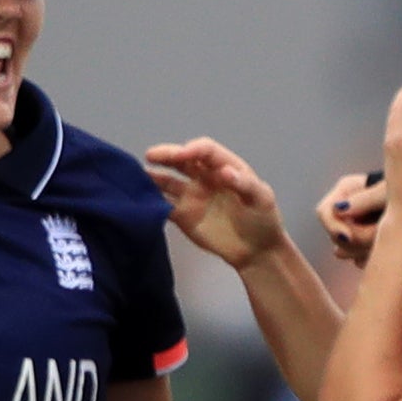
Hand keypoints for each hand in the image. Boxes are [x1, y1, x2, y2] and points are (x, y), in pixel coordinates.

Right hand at [141, 139, 292, 267]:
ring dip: (154, 176)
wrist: (257, 251)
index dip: (193, 149)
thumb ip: (245, 184)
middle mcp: (204, 177)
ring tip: (137, 174)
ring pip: (168, 180)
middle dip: (167, 155)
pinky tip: (141, 198)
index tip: (183, 155)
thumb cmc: (264, 219)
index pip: (205, 150)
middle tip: (151, 155)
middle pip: (182, 160)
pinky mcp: (182, 216)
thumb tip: (225, 172)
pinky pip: (163, 205)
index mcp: (224, 166)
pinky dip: (151, 201)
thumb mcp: (262, 198)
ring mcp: (191, 196)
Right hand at [316, 171, 385, 263]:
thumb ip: (364, 200)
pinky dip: (372, 257)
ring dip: (364, 251)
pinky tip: (387, 251)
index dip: (334, 227)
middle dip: (355, 241)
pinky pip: (360, 258)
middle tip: (379, 238)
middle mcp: (348, 209)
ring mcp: (356, 227)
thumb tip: (339, 210)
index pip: (324, 213)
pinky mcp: (367, 242)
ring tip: (385, 242)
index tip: (348, 236)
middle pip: (335, 236)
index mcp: (347, 190)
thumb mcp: (390, 192)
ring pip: (346, 250)